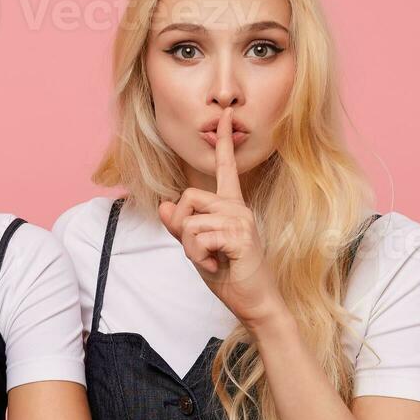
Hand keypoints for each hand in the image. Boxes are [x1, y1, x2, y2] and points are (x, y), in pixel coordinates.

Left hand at [158, 107, 285, 328]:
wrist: (255, 302)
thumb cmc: (230, 276)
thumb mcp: (198, 250)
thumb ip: (181, 228)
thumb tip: (164, 204)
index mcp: (230, 207)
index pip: (225, 169)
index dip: (223, 142)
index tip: (223, 116)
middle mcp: (237, 208)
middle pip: (188, 197)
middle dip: (182, 227)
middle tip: (200, 252)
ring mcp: (241, 220)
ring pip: (190, 220)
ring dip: (190, 248)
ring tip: (210, 261)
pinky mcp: (240, 235)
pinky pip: (198, 236)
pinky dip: (198, 256)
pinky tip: (216, 266)